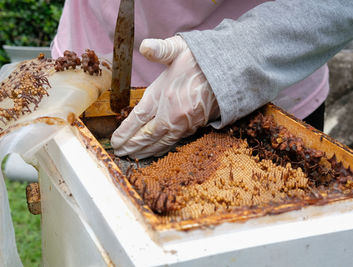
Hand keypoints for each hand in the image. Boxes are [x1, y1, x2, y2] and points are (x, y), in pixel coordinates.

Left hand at [111, 36, 219, 158]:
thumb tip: (145, 46)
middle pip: (147, 135)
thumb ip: (160, 49)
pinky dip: (162, 149)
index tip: (115, 140)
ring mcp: (184, 123)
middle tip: (120, 153)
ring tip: (133, 156)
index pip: (138, 118)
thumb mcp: (179, 49)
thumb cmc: (202, 60)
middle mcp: (172, 113)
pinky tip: (155, 151)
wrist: (230, 70)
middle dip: (132, 146)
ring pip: (160, 142)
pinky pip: (174, 142)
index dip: (125, 131)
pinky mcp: (194, 126)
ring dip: (145, 151)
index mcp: (164, 94)